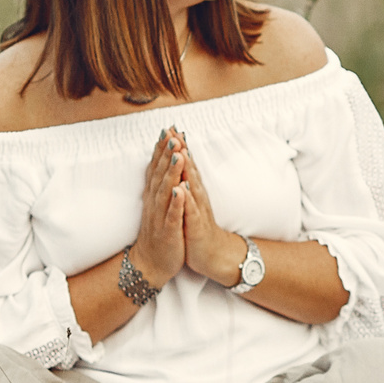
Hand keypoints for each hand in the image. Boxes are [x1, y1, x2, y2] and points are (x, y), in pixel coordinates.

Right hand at [128, 127, 189, 287]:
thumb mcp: (157, 205)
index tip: (167, 129)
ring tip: (177, 155)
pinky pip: (172, 216)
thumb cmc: (157, 232)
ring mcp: (160, 217)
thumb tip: (158, 162)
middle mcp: (155, 203)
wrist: (150, 264)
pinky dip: (176, 203)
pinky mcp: (168, 232)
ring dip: (171, 173)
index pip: (157, 168)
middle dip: (165, 154)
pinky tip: (180, 191)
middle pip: (160, 174)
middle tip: (171, 134)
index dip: (162, 149)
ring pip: (165, 192)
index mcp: (154, 196)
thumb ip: (158, 184)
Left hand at [172, 140, 248, 283]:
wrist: (213, 254)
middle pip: (190, 169)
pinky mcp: (197, 226)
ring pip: (192, 186)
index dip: (178, 147)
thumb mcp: (190, 203)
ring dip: (187, 169)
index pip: (185, 165)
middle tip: (175, 131)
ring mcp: (198, 210)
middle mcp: (197, 197)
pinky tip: (182, 189)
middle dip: (182, 150)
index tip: (170, 128)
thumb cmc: (198, 228)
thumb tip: (182, 164)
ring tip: (181, 152)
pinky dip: (186, 200)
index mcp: (192, 191)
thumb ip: (187, 183)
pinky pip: (191, 212)